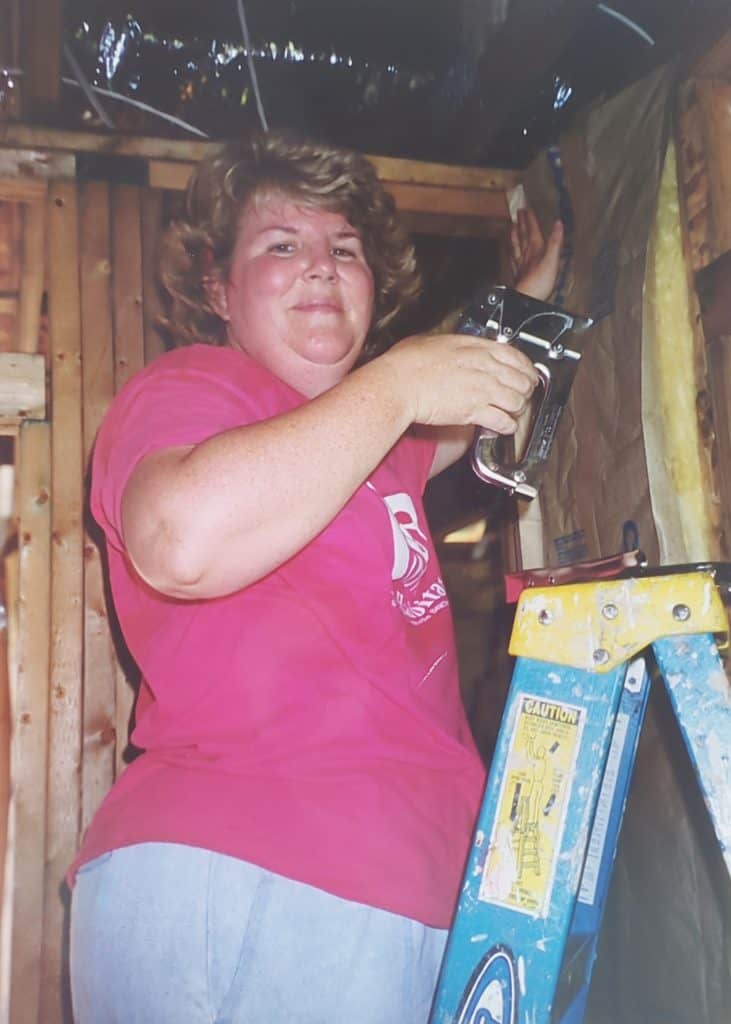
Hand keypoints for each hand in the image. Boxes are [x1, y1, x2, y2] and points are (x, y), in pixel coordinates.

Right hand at [382, 331, 538, 434]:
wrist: (398, 384)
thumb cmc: (408, 363)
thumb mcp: (435, 341)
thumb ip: (454, 346)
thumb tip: (455, 348)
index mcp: (476, 348)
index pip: (516, 356)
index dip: (526, 368)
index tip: (527, 374)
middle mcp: (484, 367)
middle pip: (521, 380)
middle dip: (525, 390)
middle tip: (522, 395)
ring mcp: (482, 390)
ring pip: (517, 401)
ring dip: (517, 409)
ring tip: (512, 412)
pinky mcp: (474, 412)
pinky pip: (503, 421)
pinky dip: (507, 426)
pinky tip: (504, 427)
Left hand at [504, 207, 563, 301]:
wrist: (526, 300)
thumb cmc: (540, 282)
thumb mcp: (552, 260)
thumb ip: (555, 242)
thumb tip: (559, 223)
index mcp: (535, 249)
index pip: (532, 230)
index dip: (530, 219)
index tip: (526, 208)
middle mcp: (525, 255)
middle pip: (522, 235)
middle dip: (521, 223)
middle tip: (518, 212)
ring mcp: (520, 265)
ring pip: (516, 246)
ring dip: (514, 236)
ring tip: (511, 227)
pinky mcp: (518, 275)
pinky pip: (513, 260)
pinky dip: (512, 253)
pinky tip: (511, 253)